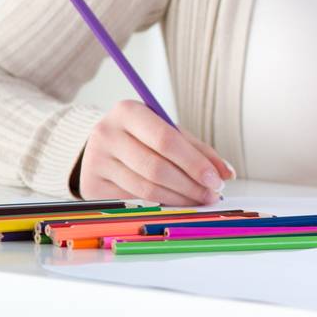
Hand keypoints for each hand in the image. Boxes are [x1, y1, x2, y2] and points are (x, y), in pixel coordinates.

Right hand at [76, 100, 234, 206]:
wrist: (100, 145)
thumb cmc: (141, 136)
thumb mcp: (167, 131)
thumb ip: (196, 149)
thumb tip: (226, 172)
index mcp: (127, 111)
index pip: (166, 140)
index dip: (194, 163)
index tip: (217, 179)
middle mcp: (106, 134)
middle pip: (156, 167)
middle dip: (190, 185)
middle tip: (212, 194)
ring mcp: (95, 162)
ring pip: (145, 188)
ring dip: (178, 199)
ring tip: (199, 201)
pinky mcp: (90, 187)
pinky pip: (133, 201)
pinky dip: (159, 205)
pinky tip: (175, 205)